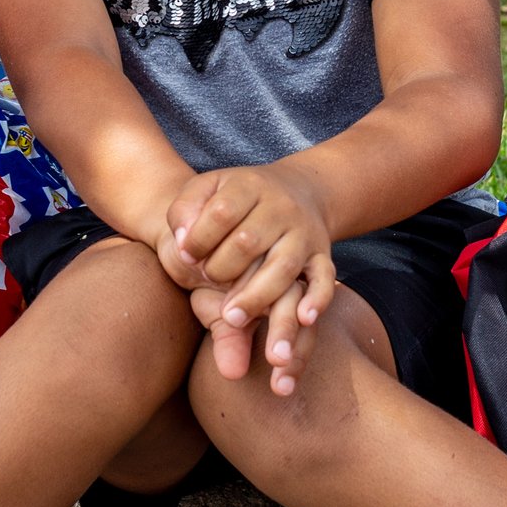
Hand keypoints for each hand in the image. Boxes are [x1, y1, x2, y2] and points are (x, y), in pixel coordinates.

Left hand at [165, 164, 335, 378]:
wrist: (300, 188)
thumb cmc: (238, 199)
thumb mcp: (208, 188)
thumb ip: (185, 209)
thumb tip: (182, 243)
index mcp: (248, 187)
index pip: (222, 212)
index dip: (199, 237)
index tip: (185, 256)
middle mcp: (280, 209)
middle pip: (249, 241)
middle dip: (222, 268)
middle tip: (206, 283)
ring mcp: (303, 234)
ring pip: (283, 266)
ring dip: (256, 296)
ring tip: (232, 319)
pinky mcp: (322, 256)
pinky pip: (324, 279)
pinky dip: (316, 299)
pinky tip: (303, 319)